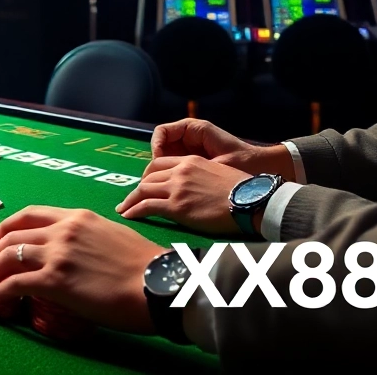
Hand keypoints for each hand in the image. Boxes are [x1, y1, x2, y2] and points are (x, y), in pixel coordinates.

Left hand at [0, 206, 164, 334]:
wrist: (161, 286)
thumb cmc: (146, 269)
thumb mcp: (112, 238)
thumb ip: (86, 240)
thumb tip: (72, 255)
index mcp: (78, 217)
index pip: (31, 214)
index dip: (8, 226)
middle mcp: (64, 229)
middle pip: (12, 234)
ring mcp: (58, 253)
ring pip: (8, 256)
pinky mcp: (55, 279)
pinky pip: (14, 283)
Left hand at [115, 155, 250, 234]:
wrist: (253, 201)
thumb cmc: (244, 192)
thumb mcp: (219, 174)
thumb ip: (202, 177)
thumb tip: (200, 189)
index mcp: (191, 161)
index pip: (160, 164)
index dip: (149, 176)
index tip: (144, 185)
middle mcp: (180, 171)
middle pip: (148, 177)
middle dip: (138, 188)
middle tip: (131, 199)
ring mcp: (177, 188)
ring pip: (143, 191)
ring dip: (130, 201)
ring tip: (123, 209)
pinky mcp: (177, 207)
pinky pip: (147, 207)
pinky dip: (134, 211)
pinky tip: (128, 216)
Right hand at [151, 118, 293, 177]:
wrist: (265, 169)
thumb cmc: (245, 163)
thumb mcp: (218, 162)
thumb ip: (193, 166)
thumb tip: (170, 172)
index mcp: (195, 129)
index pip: (162, 132)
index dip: (156, 147)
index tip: (159, 163)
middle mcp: (190, 138)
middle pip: (161, 146)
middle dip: (156, 163)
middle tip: (154, 181)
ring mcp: (191, 151)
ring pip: (166, 159)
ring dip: (162, 173)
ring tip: (163, 188)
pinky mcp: (195, 163)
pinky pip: (175, 168)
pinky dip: (172, 178)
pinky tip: (176, 191)